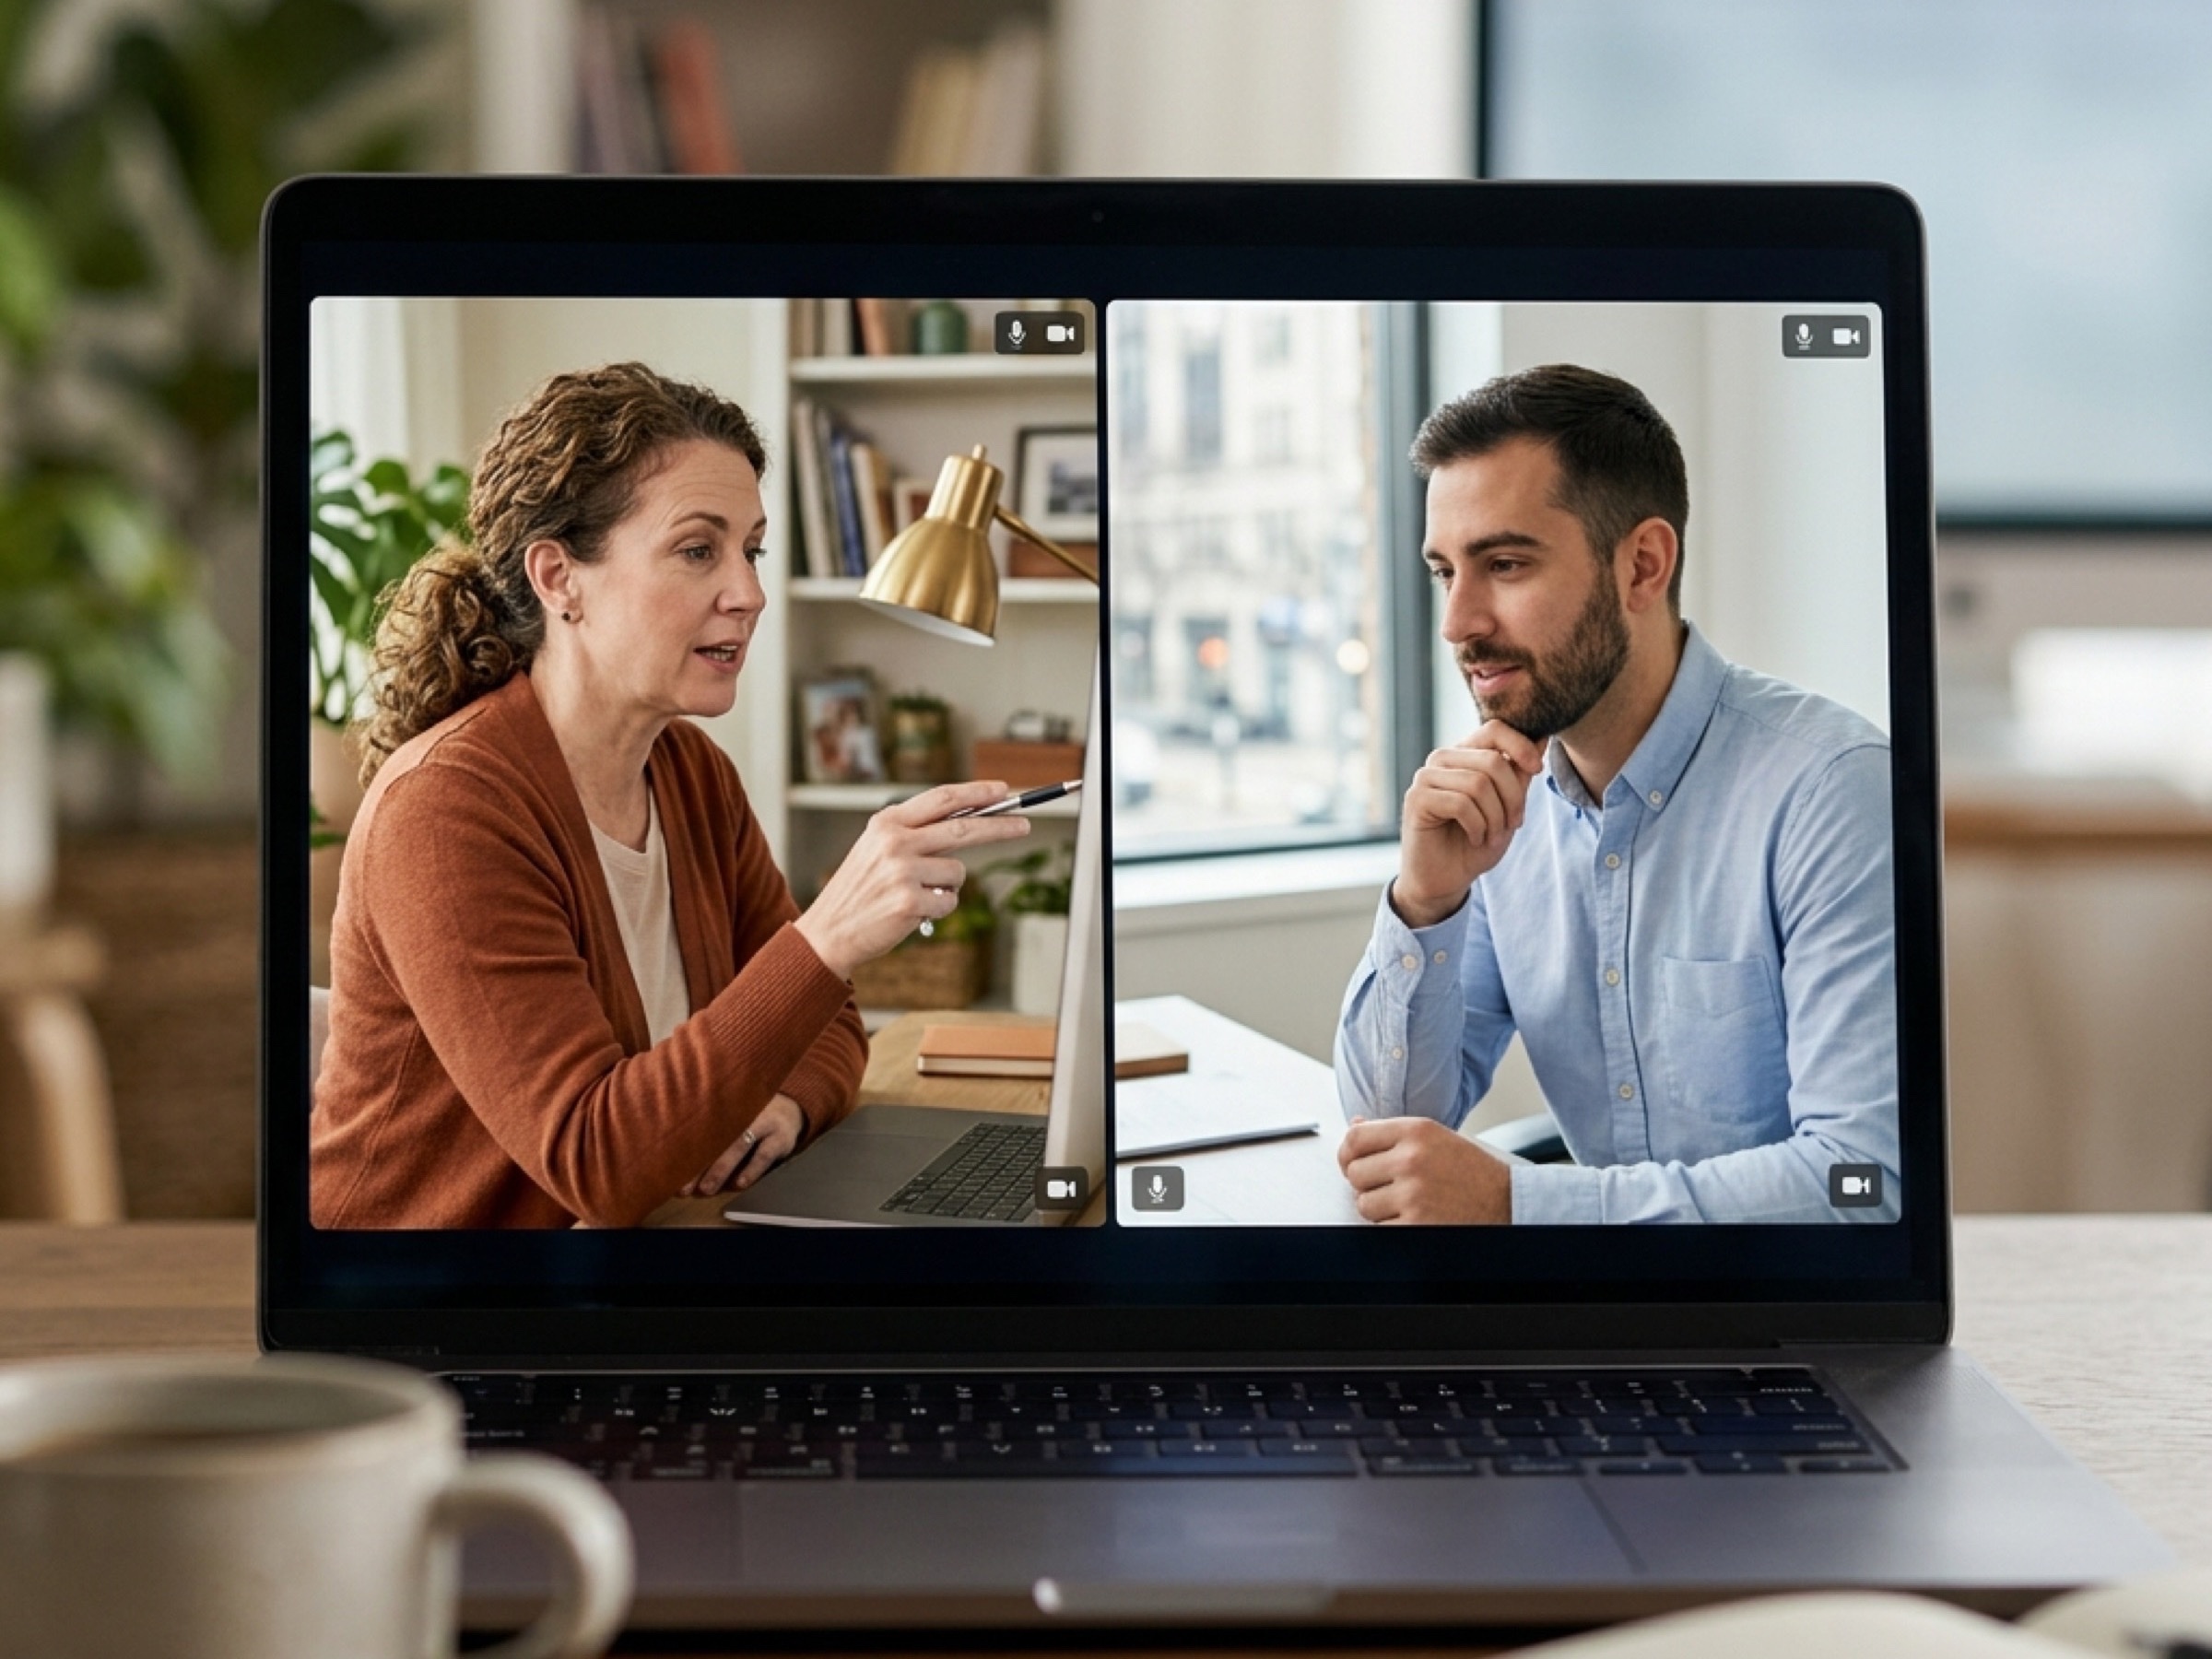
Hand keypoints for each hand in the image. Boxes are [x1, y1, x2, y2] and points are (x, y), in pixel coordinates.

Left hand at [684, 1093, 806, 1197]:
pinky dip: (751, 1169)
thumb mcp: (730, 1114)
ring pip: (738, 1145)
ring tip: (707, 1188)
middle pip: (716, 1138)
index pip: (701, 1126)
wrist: (791, 1110)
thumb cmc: (750, 1117)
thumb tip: (675, 1155)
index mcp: (725, 1105)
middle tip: (683, 1187)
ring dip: (721, 1168)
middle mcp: (743, 1110)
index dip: (684, 1148)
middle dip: (698, 1165)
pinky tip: (740, 1183)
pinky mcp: (780, 1137)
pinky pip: (764, 1154)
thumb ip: (709, 1128)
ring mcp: (764, 1122)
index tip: (669, 1167)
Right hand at [794, 780, 1031, 979]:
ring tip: (917, 894)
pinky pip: (948, 902)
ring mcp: (901, 872)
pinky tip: (911, 912)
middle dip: (999, 826)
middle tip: (1025, 825)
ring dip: (947, 886)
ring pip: (958, 873)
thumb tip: (971, 822)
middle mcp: (894, 842)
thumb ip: (919, 834)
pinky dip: (938, 909)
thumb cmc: (861, 890)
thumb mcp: (879, 849)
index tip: (1003, 790)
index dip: (976, 792)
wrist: (829, 931)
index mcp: (887, 822)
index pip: (942, 798)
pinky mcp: (908, 903)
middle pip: (962, 828)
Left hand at [1337, 1116, 1512, 1223]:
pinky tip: (1413, 1217)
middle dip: (1367, 1184)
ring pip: (1364, 1204)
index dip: (1347, 1154)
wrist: (1507, 1201)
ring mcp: (1413, 1193)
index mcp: (1415, 1131)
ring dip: (1379, 1208)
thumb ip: (1392, 1132)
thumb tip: (1354, 1127)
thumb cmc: (1471, 1170)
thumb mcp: (1434, 1137)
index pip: (1355, 1138)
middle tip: (1389, 1187)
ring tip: (1406, 1203)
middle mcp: (1412, 1159)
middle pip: (1355, 1173)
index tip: (1351, 1163)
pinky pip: (1380, 1228)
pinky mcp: (1416, 1225)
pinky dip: (1392, 1227)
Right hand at [1391, 721, 1545, 927]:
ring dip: (1495, 817)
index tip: (1537, 770)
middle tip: (1514, 824)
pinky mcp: (1416, 799)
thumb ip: (1520, 773)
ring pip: (1478, 783)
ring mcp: (1426, 777)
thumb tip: (1543, 736)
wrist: (1446, 879)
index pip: (1494, 729)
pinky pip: (1461, 804)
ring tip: (1492, 835)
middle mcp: (1442, 759)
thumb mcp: (1508, 806)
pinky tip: (1475, 838)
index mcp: (1464, 754)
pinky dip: (1478, 827)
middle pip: (1492, 760)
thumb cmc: (1476, 842)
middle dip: (1513, 797)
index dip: (1521, 745)